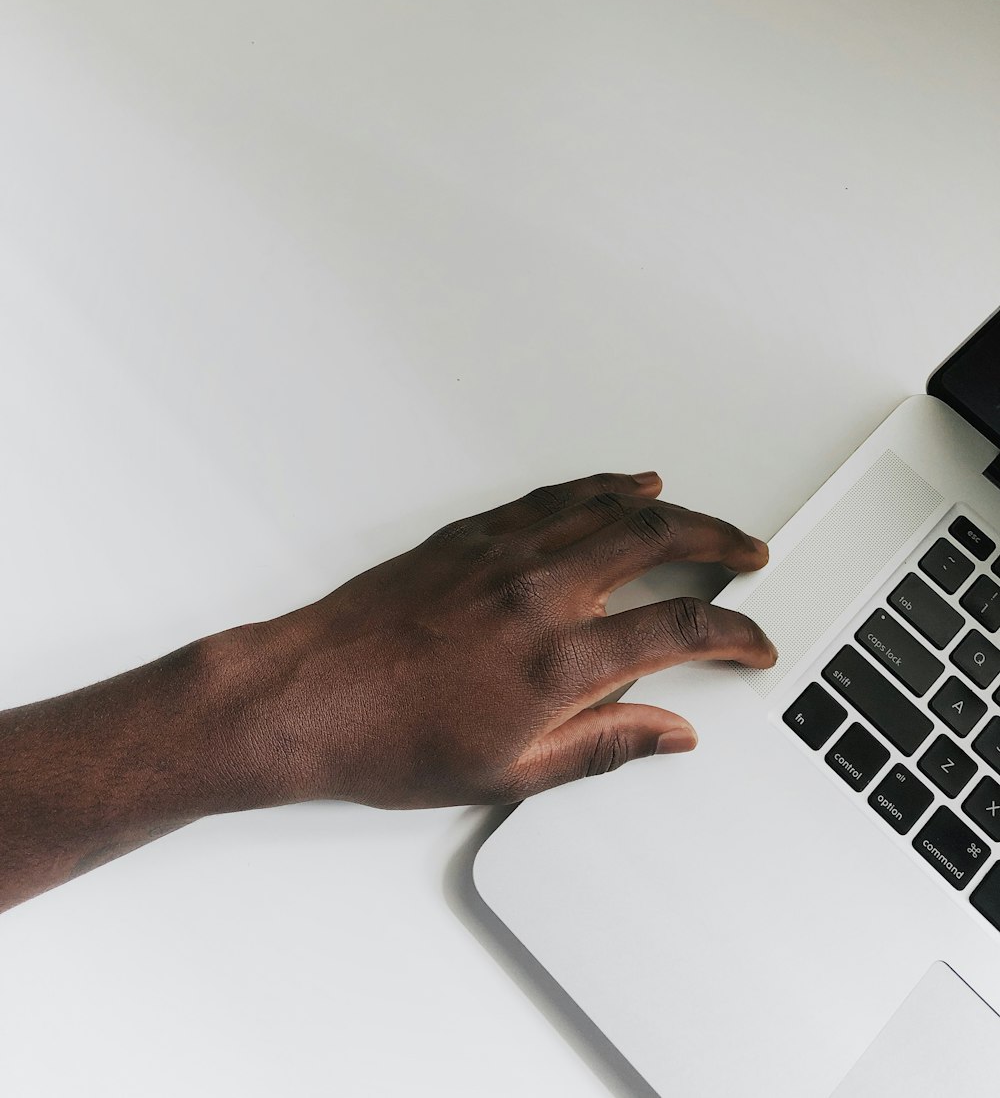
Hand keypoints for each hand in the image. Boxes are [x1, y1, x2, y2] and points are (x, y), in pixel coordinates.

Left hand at [209, 471, 775, 808]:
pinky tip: (624, 486)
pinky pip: (555, 497)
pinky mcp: (471, 535)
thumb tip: (669, 733)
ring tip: (705, 518)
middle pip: (658, 543)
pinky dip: (601, 487)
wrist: (308, 695)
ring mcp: (505, 555)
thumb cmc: (391, 739)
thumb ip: (603, 745)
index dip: (733, 635)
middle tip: (749, 553)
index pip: (679, 631)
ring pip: (612, 509)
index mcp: (558, 662)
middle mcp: (540, 595)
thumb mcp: (509, 772)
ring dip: (671, 509)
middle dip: (719, 542)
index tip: (752, 643)